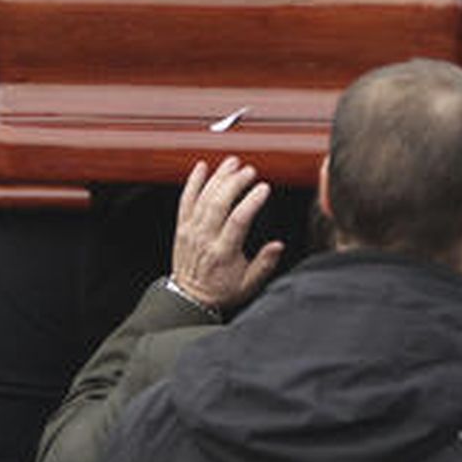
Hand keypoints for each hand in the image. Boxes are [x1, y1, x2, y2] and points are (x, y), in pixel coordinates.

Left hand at [170, 156, 283, 312]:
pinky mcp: (182, 227)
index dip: (251, 201)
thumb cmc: (220, 290)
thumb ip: (264, 264)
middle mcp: (205, 239)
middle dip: (235, 182)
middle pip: (218, 204)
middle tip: (250, 171)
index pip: (238, 220)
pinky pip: (185, 200)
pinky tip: (202, 168)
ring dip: (218, 177)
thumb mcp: (248, 284)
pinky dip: (193, 182)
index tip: (264, 188)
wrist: (189, 299)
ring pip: (203, 198)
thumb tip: (278, 245)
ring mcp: (191, 231)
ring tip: (233, 163)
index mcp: (223, 253)